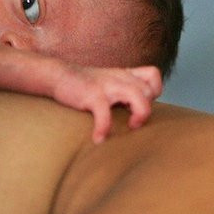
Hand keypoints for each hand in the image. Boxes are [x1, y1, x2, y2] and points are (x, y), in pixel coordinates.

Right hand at [49, 65, 163, 143]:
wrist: (59, 75)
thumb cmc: (86, 85)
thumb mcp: (110, 82)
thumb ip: (125, 92)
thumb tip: (137, 114)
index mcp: (125, 75)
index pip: (153, 75)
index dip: (154, 91)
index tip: (140, 105)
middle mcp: (120, 78)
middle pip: (148, 90)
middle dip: (146, 109)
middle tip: (133, 123)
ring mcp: (107, 85)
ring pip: (136, 95)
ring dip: (139, 114)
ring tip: (130, 127)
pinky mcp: (92, 95)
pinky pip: (104, 113)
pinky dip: (103, 128)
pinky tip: (98, 139)